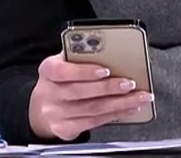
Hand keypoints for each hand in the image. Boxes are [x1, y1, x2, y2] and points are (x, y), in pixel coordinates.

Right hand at [28, 52, 153, 140]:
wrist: (42, 107)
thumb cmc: (60, 80)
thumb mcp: (63, 63)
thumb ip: (81, 57)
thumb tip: (112, 52)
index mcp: (48, 70)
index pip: (61, 71)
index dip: (84, 71)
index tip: (105, 70)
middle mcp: (49, 93)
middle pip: (81, 92)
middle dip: (110, 88)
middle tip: (130, 83)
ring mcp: (56, 114)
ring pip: (92, 109)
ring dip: (120, 103)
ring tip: (138, 96)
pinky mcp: (65, 129)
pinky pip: (94, 122)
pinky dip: (115, 115)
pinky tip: (128, 109)